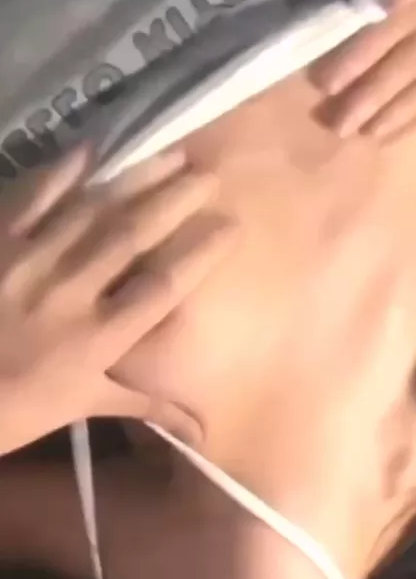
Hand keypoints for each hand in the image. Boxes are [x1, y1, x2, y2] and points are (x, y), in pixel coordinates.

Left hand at [0, 146, 232, 453]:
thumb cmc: (14, 409)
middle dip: (174, 199)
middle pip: (131, 236)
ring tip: (168, 152)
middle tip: (206, 171)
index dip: (200, 252)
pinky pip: (32, 198)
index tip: (231, 224)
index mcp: (98, 338)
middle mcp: (72, 292)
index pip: (161, 286)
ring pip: (90, 210)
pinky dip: (60, 171)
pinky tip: (91, 147)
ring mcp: (30, 262)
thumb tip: (201, 431)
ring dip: (133, 178)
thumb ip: (142, 405)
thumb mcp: (80, 407)